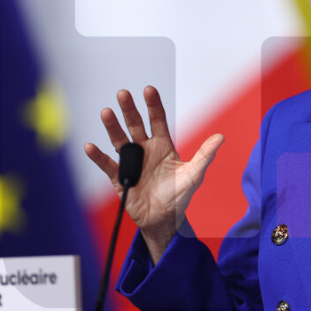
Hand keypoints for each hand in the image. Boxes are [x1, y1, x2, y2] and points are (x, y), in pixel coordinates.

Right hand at [84, 86, 223, 262]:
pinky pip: (107, 165)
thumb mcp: (194, 175)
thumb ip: (204, 155)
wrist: (165, 220)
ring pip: (119, 140)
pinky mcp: (120, 178)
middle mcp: (145, 149)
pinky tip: (90, 147)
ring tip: (106, 112)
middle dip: (130, 109)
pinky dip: (98, 157)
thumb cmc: (180, 196)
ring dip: (112, 127)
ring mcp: (131, 162)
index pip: (157, 120)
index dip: (153, 105)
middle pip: (135, 125)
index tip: (149, 90)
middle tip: (123, 93)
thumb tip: (220, 137)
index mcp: (163, 145)